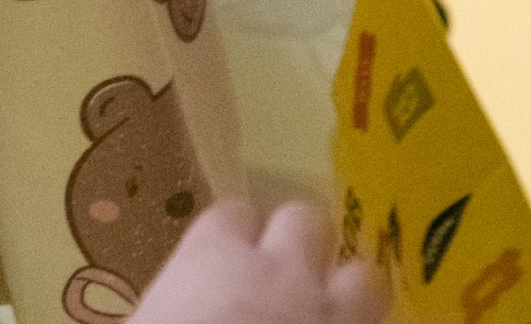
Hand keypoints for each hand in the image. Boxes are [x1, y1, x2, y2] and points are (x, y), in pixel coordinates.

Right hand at [137, 196, 388, 323]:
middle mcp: (282, 274)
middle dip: (302, 249)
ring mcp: (334, 319)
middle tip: (286, 287)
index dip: (233, 240)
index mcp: (215, 262)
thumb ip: (164, 313)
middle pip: (307, 222)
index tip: (227, 265)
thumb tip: (169, 314)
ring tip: (334, 322)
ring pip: (366, 278)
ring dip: (353, 297)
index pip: (232, 216)